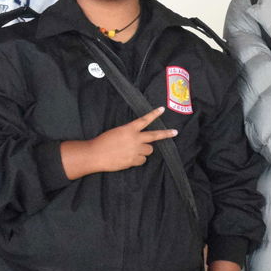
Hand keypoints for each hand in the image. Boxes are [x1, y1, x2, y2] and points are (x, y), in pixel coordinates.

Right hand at [61, 106, 175, 177]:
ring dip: (144, 150)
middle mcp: (135, 139)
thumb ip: (130, 134)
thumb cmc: (103, 142)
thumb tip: (138, 140)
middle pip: (154, 136)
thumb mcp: (117, 132)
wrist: (95, 154)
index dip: (154, 114)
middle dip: (166, 134)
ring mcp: (135, 151)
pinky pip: (142, 161)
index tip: (162, 109)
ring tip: (133, 151)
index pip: (145, 120)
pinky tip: (128, 158)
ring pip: (149, 150)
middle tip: (174, 132)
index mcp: (129, 129)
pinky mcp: (133, 161)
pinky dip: (138, 160)